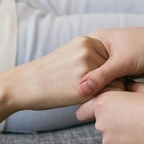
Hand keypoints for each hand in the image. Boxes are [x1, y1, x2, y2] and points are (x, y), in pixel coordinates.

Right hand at [0, 36, 115, 128]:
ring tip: (88, 98)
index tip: (97, 84)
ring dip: (108, 93)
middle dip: (110, 84)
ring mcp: (87, 64)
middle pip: (118, 70)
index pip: (114, 59)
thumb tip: (117, 74)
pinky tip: (85, 103)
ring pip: (117, 83)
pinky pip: (110, 94)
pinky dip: (103, 101)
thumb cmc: (48, 76)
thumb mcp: (70, 57)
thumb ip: (90, 59)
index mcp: (86, 40)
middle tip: (93, 93)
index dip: (109, 75)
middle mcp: (89, 48)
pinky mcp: (85, 83)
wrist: (25, 85)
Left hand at [76, 82, 143, 143]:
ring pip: (112, 139)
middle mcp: (102, 125)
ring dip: (122, 136)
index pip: (83, 109)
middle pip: (102, 123)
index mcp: (105, 104)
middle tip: (136, 118)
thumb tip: (125, 88)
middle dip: (114, 121)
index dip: (91, 109)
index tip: (102, 109)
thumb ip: (129, 88)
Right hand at [78, 19, 143, 96]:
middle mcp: (100, 49)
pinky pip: (110, 82)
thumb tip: (80, 89)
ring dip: (101, 89)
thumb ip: (101, 77)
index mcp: (95, 40)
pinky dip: (110, 89)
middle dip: (89, 86)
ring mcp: (110, 59)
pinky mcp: (120, 69)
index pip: (79, 62)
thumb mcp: (121, 62)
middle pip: (88, 71)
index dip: (77, 78)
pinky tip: (108, 101)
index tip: (74, 95)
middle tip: (85, 103)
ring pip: (100, 79)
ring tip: (96, 103)